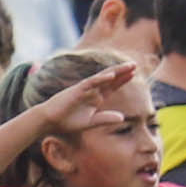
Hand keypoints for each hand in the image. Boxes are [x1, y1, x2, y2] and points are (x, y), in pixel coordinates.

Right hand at [21, 64, 137, 142]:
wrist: (50, 122)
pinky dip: (101, 79)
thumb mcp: (91, 122)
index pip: (112, 86)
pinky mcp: (76, 90)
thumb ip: (105, 119)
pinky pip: (91, 83)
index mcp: (96, 98)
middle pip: (110, 79)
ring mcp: (84, 89)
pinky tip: (111, 75)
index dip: (122, 80)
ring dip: (116, 71)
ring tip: (129, 65)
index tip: (134, 74)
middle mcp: (91, 91)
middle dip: (122, 72)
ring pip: (102, 77)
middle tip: (135, 64)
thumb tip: (122, 118)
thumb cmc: (68, 121)